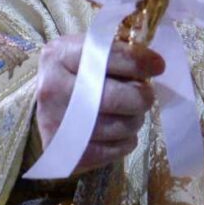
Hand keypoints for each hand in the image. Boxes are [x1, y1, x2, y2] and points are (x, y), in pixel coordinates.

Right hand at [35, 35, 164, 171]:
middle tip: (145, 97)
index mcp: (61, 55)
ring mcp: (55, 123)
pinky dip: (125, 143)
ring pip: (117, 128)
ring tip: (131, 115)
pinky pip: (111, 152)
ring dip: (134, 121)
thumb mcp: (88, 51)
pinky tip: (121, 133)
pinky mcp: (62, 153)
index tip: (159, 66)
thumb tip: (153, 65)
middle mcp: (53, 88)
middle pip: (114, 99)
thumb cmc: (76, 73)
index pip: (107, 56)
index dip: (138, 62)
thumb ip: (116, 53)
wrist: (44, 106)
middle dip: (140, 98)